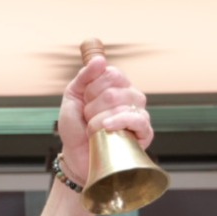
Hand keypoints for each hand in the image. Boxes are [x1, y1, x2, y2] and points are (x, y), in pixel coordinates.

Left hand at [57, 52, 153, 183]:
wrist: (75, 156)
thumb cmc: (75, 127)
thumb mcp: (72, 96)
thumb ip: (84, 76)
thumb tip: (100, 59)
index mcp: (117, 85)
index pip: (111, 73)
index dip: (92, 88)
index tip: (85, 100)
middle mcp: (131, 96)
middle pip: (113, 91)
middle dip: (92, 107)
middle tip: (88, 118)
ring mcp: (139, 114)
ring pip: (121, 105)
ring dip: (97, 120)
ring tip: (93, 130)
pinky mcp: (144, 133)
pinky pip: (138, 120)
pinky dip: (119, 122)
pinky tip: (107, 127)